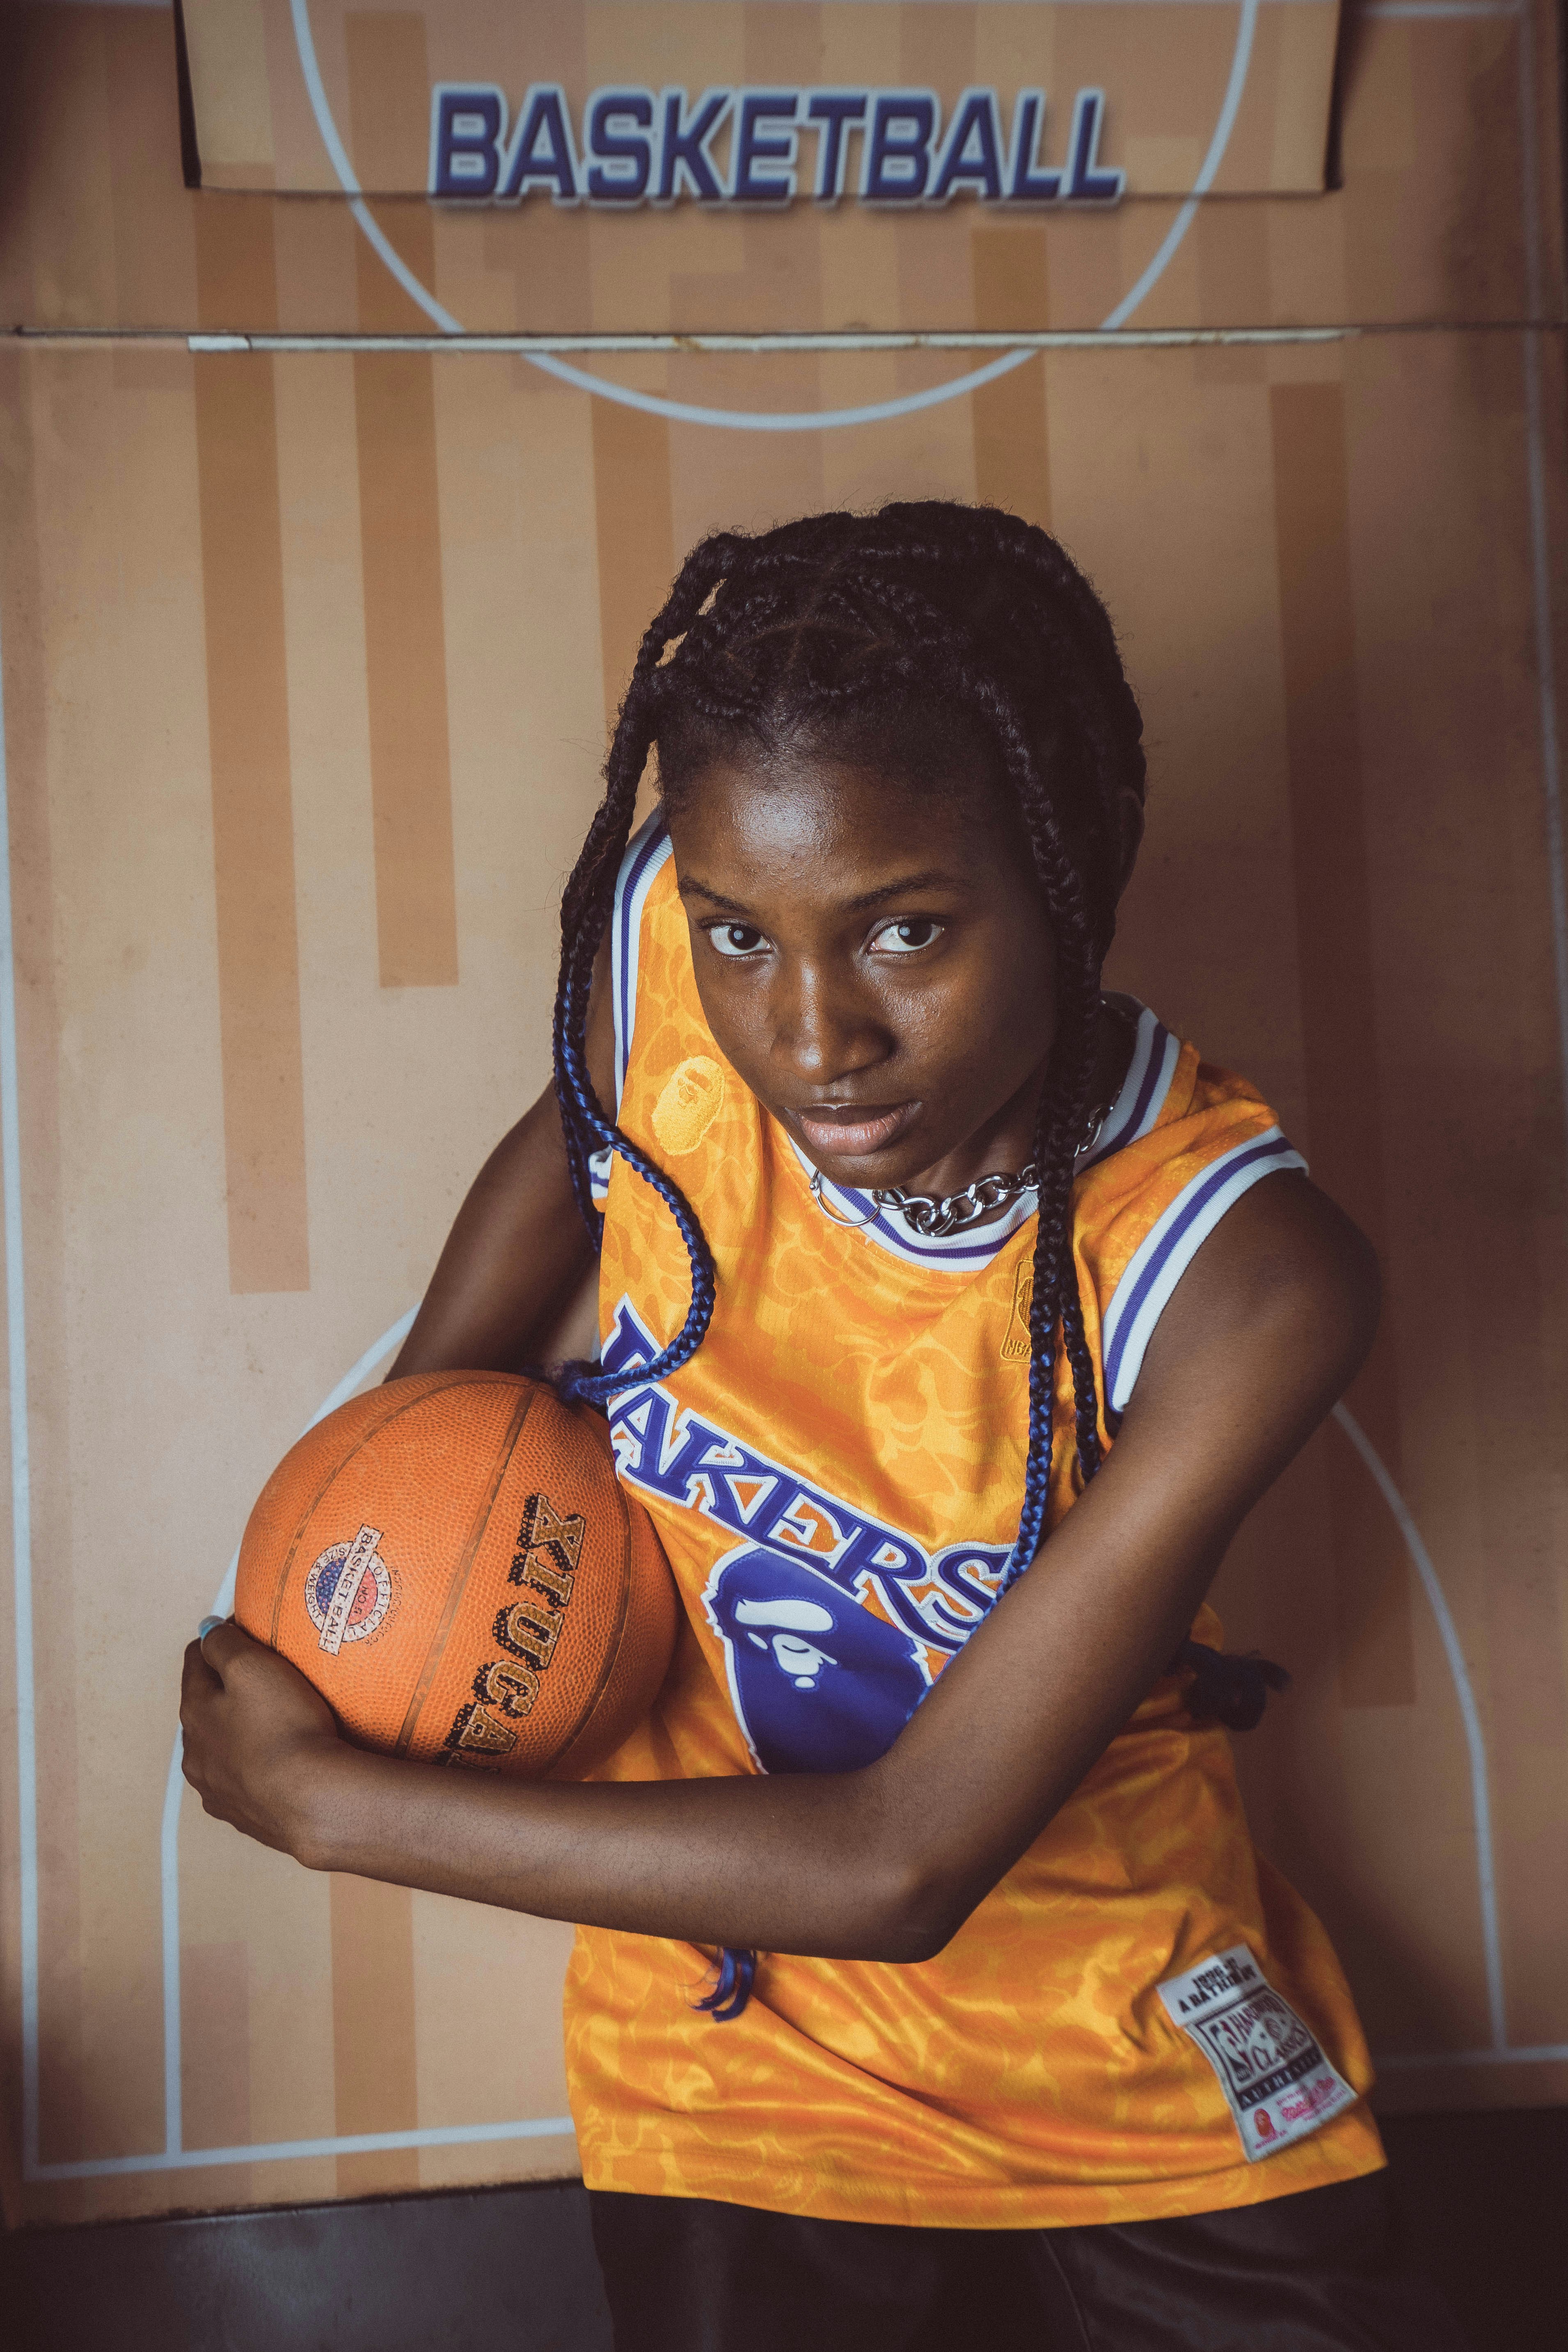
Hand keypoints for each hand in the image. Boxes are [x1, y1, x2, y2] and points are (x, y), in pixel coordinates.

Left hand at [180, 1620, 343, 1856]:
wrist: (311, 1802)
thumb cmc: (283, 1727)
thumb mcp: (251, 1666)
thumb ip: (223, 1644)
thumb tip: (207, 1630)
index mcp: (193, 1712)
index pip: (195, 1661)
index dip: (220, 1639)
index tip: (249, 1630)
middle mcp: (195, 1753)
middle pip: (204, 1707)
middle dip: (225, 1689)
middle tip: (264, 1678)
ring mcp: (215, 1789)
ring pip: (218, 1748)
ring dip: (235, 1732)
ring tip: (272, 1724)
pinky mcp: (241, 1816)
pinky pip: (240, 1781)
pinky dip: (251, 1767)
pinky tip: (276, 1764)